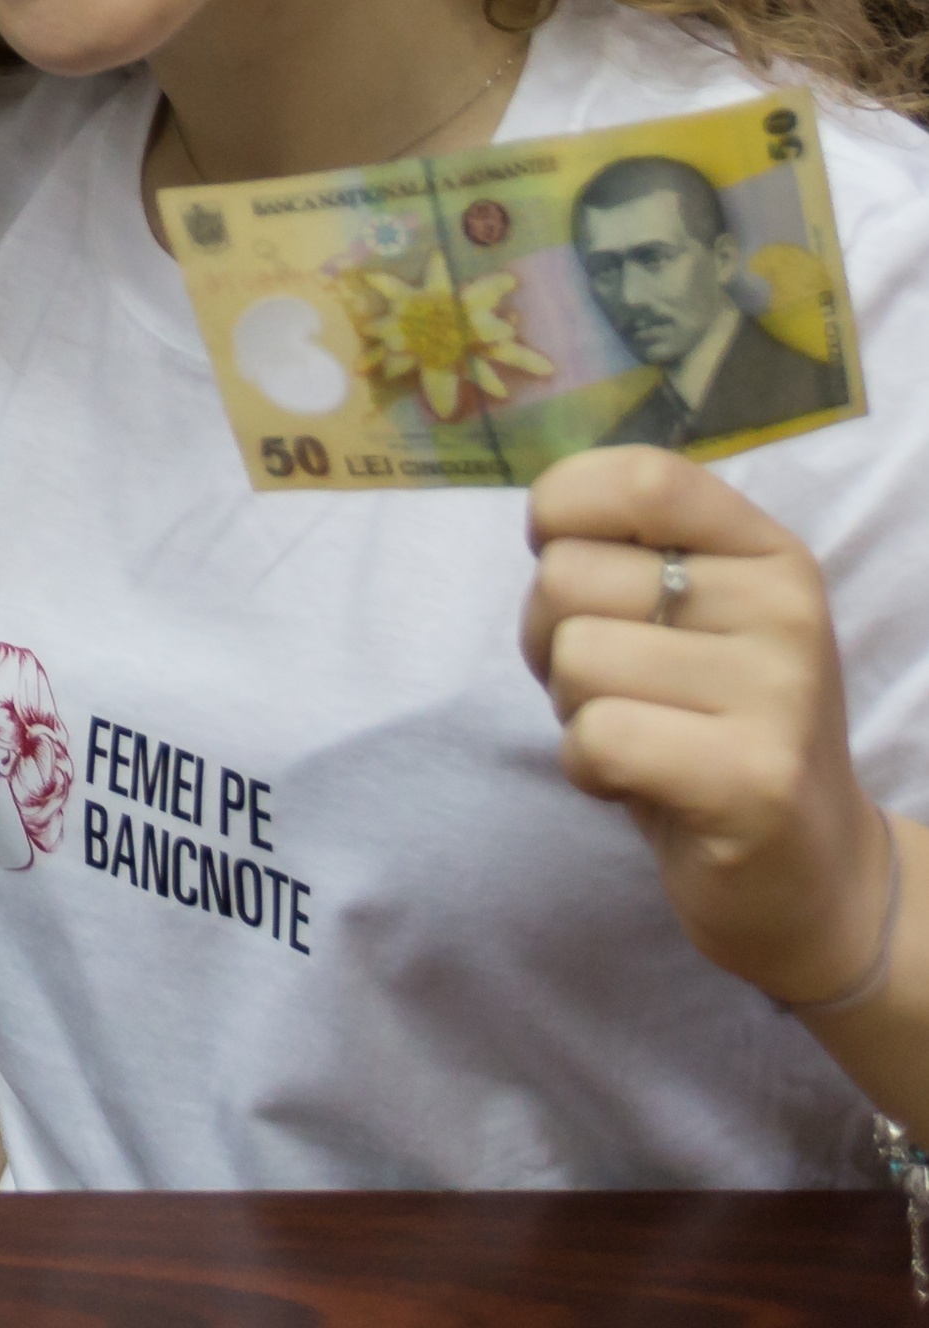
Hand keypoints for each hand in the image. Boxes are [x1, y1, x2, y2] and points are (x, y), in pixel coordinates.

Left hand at [524, 448, 900, 1010]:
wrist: (808, 875)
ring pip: (575, 656)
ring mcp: (780, 694)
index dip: (561, 509)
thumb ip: (626, 552)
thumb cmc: (709, 728)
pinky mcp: (754, 780)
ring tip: (638, 736)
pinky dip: (586, 767)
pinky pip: (597, 737)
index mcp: (768, 554)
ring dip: (572, 708)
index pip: (643, 476)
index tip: (561, 557)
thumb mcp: (688, 619)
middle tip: (613, 689)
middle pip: (569, 574)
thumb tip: (542, 518)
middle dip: (551, 637)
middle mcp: (787, 609)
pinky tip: (638, 784)